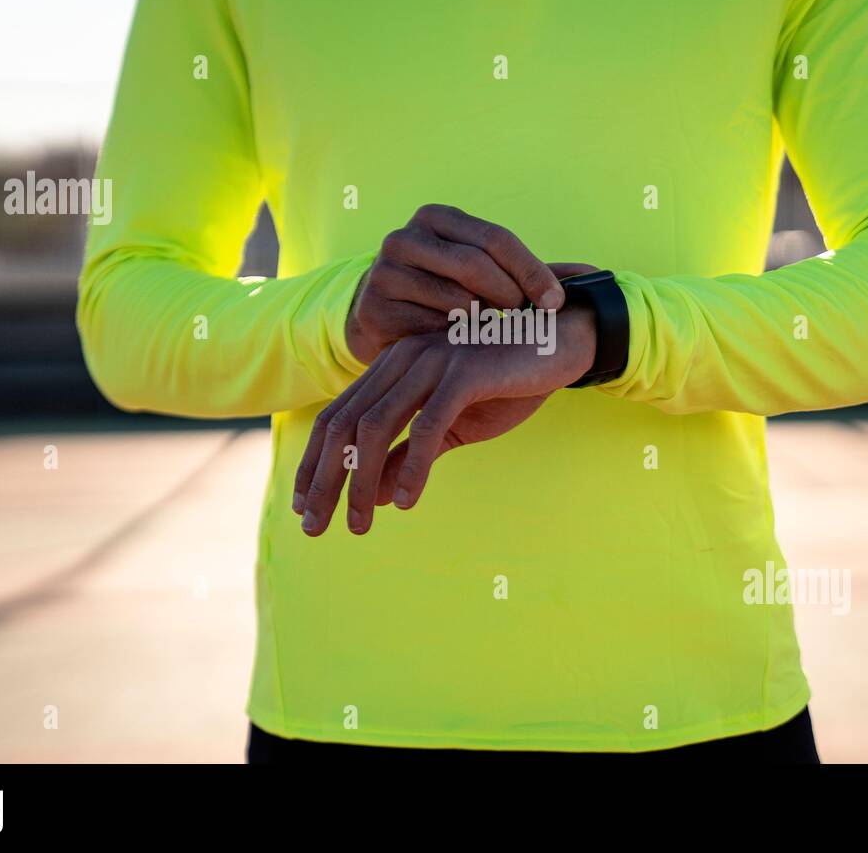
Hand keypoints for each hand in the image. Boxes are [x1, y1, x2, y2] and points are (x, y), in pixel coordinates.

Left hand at [296, 305, 597, 534]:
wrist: (562, 341)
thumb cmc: (506, 382)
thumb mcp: (453, 426)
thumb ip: (412, 454)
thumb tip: (375, 495)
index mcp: (393, 368)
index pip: (337, 418)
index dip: (314, 464)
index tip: (305, 507)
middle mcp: (403, 359)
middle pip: (345, 425)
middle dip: (325, 481)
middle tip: (315, 527)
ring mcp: (431, 361)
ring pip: (377, 427)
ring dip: (362, 482)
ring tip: (359, 524)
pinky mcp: (464, 371)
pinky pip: (428, 425)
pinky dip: (413, 466)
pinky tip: (406, 500)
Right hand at [345, 203, 567, 364]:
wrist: (378, 318)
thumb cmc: (443, 292)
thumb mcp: (481, 272)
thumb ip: (529, 271)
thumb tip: (594, 275)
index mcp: (437, 218)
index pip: (496, 238)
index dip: (532, 270)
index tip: (556, 302)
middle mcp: (406, 237)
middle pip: (475, 265)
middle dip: (510, 296)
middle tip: (525, 319)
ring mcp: (385, 272)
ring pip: (455, 300)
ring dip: (484, 322)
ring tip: (492, 332)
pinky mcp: (375, 309)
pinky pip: (431, 329)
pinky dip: (454, 341)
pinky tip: (462, 346)